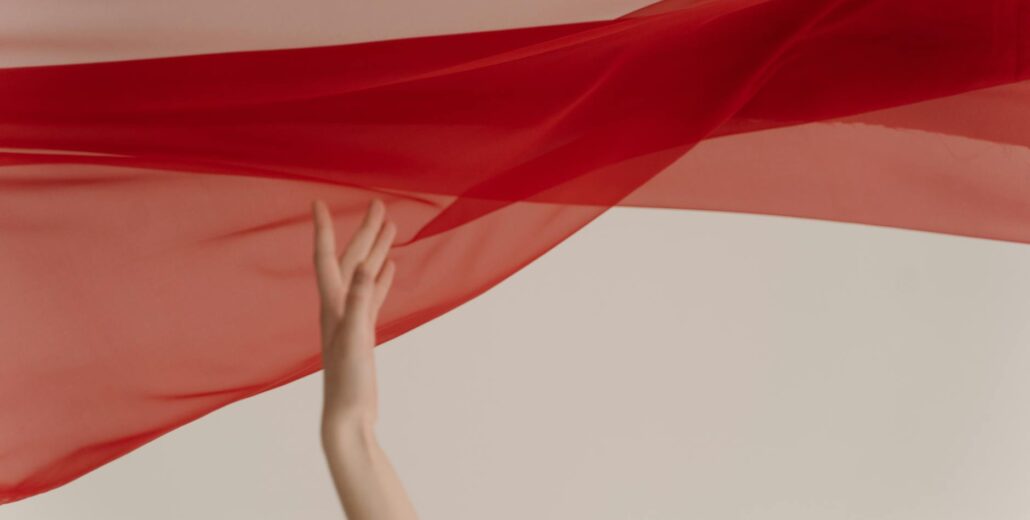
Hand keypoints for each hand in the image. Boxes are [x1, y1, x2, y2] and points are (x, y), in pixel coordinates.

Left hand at [312, 198, 396, 430]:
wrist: (347, 415)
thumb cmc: (348, 382)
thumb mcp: (355, 337)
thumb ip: (360, 300)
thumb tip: (366, 265)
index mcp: (333, 305)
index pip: (326, 258)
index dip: (323, 230)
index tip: (318, 202)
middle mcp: (338, 306)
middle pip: (351, 259)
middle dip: (364, 231)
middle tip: (379, 204)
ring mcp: (351, 318)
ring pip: (364, 274)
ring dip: (375, 250)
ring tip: (391, 226)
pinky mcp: (363, 331)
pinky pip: (373, 295)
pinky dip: (381, 278)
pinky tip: (389, 267)